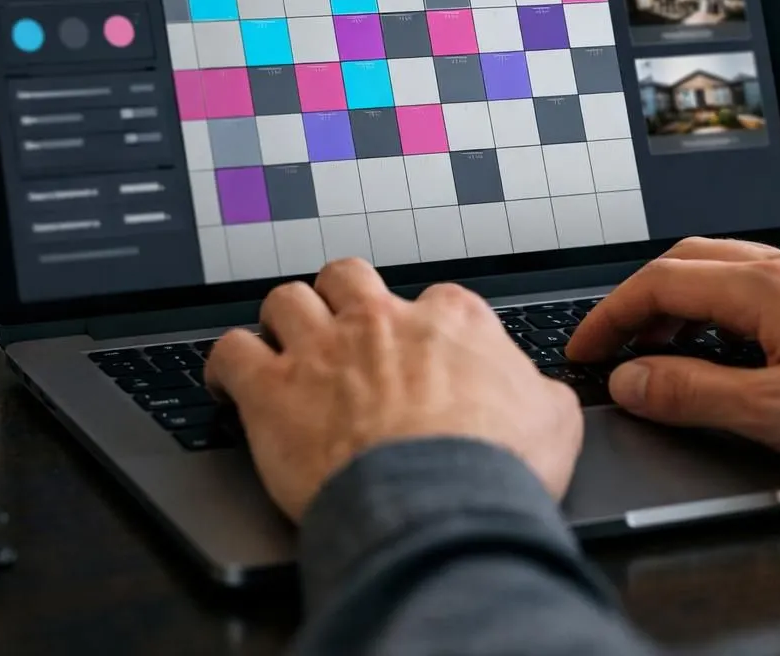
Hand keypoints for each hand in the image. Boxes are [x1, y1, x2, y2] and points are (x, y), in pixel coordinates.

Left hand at [205, 259, 583, 520]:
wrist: (440, 503)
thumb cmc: (495, 467)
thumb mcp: (553, 421)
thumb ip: (539, 394)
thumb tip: (543, 397)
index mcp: (450, 321)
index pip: (432, 299)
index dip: (421, 326)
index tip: (418, 351)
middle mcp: (381, 322)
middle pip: (347, 277)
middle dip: (341, 297)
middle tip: (342, 328)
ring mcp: (322, 350)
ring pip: (285, 300)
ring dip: (284, 321)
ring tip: (284, 347)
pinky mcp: (272, 390)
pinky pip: (231, 352)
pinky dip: (226, 364)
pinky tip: (229, 382)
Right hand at [566, 239, 779, 476]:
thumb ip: (695, 394)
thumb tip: (631, 380)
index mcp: (768, 286)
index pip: (661, 283)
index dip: (611, 316)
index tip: (585, 349)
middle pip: (690, 261)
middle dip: (640, 300)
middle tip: (616, 345)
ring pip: (732, 268)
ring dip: (686, 301)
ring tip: (670, 350)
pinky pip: (770, 283)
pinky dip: (730, 307)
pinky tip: (741, 346)